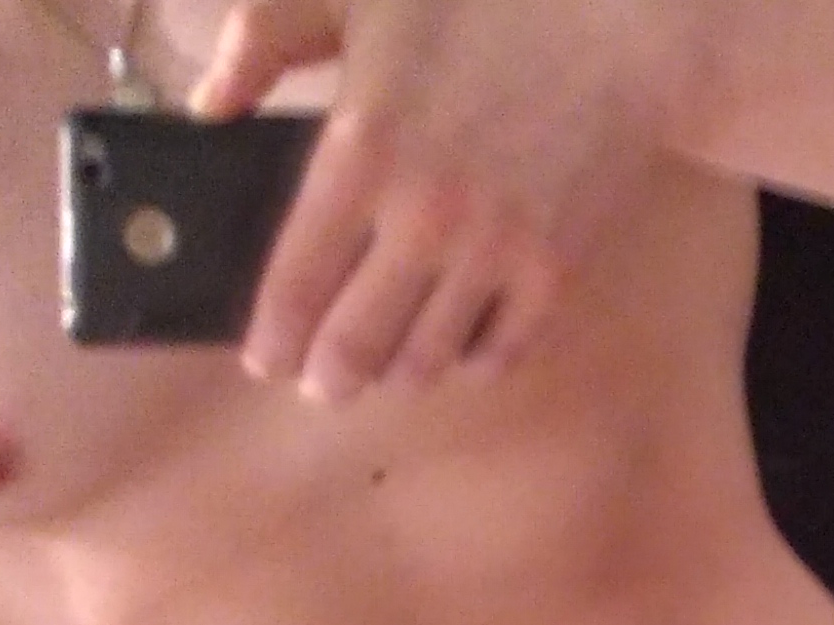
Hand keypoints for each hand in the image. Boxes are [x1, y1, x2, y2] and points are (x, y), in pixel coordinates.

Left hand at [187, 0, 693, 399]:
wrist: (626, 20)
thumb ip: (265, 38)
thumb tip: (207, 106)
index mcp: (359, 153)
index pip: (293, 287)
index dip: (272, 339)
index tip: (266, 356)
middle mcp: (422, 219)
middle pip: (353, 348)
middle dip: (327, 378)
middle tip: (322, 379)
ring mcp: (494, 252)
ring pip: (424, 362)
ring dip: (396, 372)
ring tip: (387, 361)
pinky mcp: (555, 272)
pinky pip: (498, 356)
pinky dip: (470, 363)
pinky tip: (457, 344)